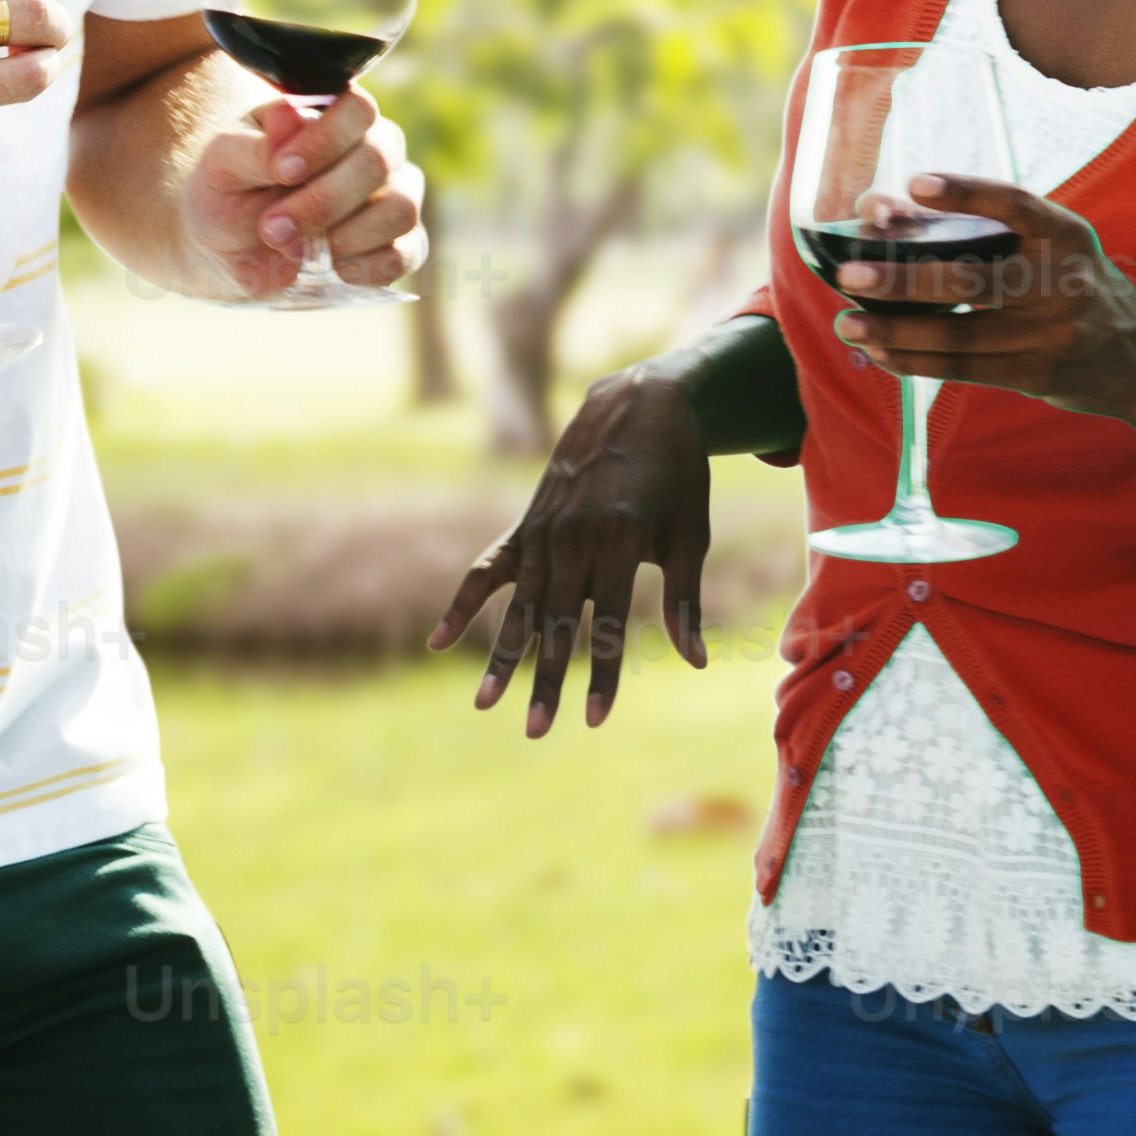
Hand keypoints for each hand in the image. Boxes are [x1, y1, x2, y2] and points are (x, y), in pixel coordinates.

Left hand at [182, 84, 423, 300]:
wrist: (226, 249)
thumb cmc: (228, 193)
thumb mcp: (223, 166)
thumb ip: (256, 144)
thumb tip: (289, 115)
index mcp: (334, 117)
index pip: (358, 109)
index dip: (325, 141)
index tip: (282, 172)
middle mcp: (375, 148)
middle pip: (379, 160)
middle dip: (322, 202)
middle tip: (271, 228)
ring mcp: (393, 195)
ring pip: (400, 208)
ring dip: (345, 237)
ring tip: (296, 251)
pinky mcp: (399, 243)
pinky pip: (406, 252)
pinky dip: (366, 267)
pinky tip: (330, 268)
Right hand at [437, 353, 730, 733]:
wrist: (639, 405)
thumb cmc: (677, 476)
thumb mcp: (689, 534)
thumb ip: (683, 600)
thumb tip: (695, 661)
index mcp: (620, 541)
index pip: (607, 624)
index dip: (603, 674)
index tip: (595, 719)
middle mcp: (573, 539)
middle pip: (556, 624)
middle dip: (545, 681)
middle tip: (536, 731)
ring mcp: (543, 531)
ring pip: (520, 606)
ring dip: (503, 657)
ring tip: (486, 704)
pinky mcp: (525, 525)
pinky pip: (486, 570)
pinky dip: (463, 604)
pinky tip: (440, 641)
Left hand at [821, 175, 1135, 452]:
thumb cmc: (1075, 288)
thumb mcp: (1056, 249)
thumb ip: (994, 235)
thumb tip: (894, 221)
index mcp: (1066, 235)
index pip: (1015, 204)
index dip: (966, 192)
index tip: (914, 182)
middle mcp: (1063, 281)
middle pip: (971, 281)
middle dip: (903, 279)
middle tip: (850, 274)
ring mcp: (1051, 332)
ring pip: (958, 334)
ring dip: (894, 330)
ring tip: (848, 323)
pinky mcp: (1037, 373)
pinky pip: (963, 368)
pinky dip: (915, 360)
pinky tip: (881, 352)